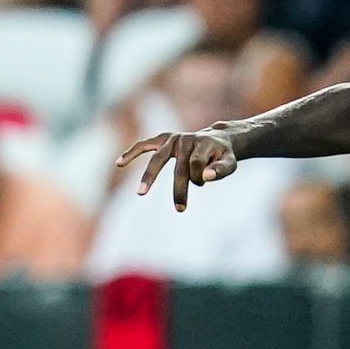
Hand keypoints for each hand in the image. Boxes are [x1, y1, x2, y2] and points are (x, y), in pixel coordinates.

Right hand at [115, 129, 238, 209]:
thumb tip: (206, 177)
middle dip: (179, 189)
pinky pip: (144, 145)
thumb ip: (221, 170)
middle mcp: (186, 139)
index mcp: (203, 143)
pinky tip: (119, 163)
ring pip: (158, 158)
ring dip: (149, 176)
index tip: (203, 182)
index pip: (197, 164)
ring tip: (141, 193)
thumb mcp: (230, 163)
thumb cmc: (222, 155)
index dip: (199, 176)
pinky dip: (131, 153)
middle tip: (180, 209)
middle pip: (179, 166)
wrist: (217, 138)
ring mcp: (173, 138)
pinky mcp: (162, 139)